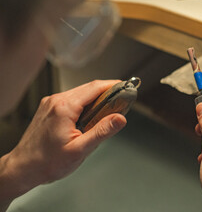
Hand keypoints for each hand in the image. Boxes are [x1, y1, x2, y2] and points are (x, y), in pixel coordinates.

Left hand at [0, 80, 126, 200]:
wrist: (23, 168)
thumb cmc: (47, 162)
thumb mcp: (79, 150)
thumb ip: (101, 132)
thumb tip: (120, 118)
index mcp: (64, 108)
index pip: (95, 88)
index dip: (113, 86)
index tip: (126, 87)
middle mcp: (56, 101)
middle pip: (89, 88)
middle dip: (107, 92)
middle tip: (122, 101)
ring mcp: (51, 103)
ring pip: (80, 93)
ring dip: (96, 98)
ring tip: (109, 110)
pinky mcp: (49, 108)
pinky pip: (72, 99)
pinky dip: (85, 103)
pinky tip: (91, 115)